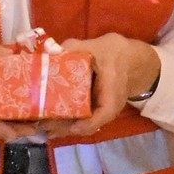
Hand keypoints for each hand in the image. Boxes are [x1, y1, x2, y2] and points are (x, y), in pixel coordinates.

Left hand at [43, 33, 161, 138]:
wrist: (131, 59)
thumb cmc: (117, 54)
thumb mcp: (99, 46)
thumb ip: (75, 47)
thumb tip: (51, 52)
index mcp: (112, 95)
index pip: (101, 116)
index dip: (82, 124)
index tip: (64, 125)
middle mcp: (108, 108)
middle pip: (86, 125)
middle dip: (64, 127)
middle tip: (41, 125)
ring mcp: (101, 110)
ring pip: (83, 123)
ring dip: (63, 125)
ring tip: (41, 125)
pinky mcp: (95, 108)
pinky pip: (82, 118)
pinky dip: (67, 119)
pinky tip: (49, 117)